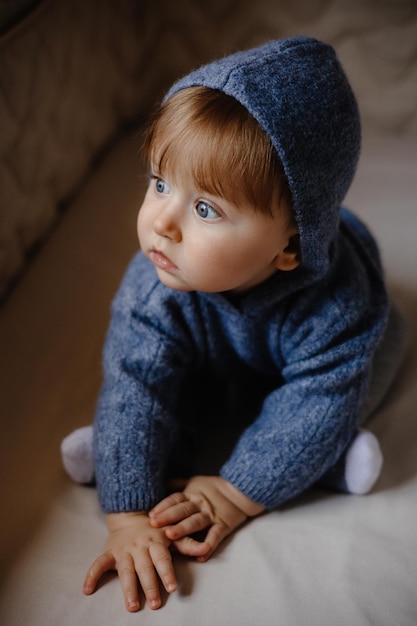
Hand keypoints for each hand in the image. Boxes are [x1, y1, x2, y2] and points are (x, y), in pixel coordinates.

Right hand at [83, 511, 206, 611]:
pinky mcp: (109, 553)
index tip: (172, 587)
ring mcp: (123, 550)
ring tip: (132, 605)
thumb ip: (186, 543)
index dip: (167, 572)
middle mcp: (139, 547)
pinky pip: (98, 564)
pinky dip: (92, 575)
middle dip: (150, 586)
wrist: (131, 515)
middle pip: (145, 568)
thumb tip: (204, 549)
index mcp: (155, 542)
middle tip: (155, 604)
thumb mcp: (171, 534)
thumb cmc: (156, 529)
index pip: (162, 558)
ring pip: (125, 570)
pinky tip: (87, 590)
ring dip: (128, 588)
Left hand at [149, 476, 264, 561]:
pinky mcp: (223, 526)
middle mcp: (200, 504)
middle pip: (183, 509)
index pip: (175, 499)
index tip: (150, 514)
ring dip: (183, 529)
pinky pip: (215, 536)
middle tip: (154, 524)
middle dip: (168, 516)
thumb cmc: (214, 487)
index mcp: (192, 494)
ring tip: (170, 535)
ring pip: (196, 522)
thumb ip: (177, 484)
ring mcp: (212, 515)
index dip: (163, 506)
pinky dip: (209, 546)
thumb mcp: (194, 481)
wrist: (241, 490)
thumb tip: (160, 483)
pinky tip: (200, 556)